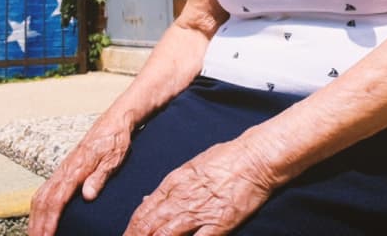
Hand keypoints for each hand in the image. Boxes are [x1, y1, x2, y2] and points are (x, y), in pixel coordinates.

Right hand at [28, 113, 133, 235]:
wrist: (113, 122)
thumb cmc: (115, 141)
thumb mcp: (113, 158)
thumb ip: (100, 177)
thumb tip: (87, 196)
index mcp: (75, 169)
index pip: (57, 199)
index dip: (50, 220)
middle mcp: (64, 170)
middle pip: (42, 200)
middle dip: (37, 224)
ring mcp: (61, 171)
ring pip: (40, 196)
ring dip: (35, 217)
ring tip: (35, 235)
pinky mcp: (63, 171)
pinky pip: (44, 191)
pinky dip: (38, 207)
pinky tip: (40, 218)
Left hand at [123, 139, 274, 235]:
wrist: (254, 158)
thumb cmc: (226, 158)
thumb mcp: (190, 167)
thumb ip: (169, 187)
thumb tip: (148, 199)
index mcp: (173, 184)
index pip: (143, 212)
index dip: (132, 229)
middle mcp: (180, 199)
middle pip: (149, 226)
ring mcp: (198, 213)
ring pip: (165, 235)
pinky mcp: (218, 224)